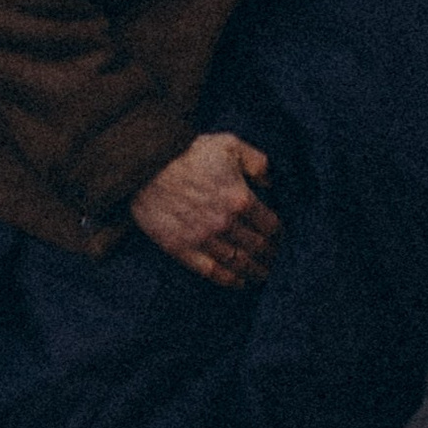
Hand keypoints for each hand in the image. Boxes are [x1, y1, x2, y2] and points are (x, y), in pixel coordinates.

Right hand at [130, 132, 278, 288]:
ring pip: (239, 263)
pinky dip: (230, 281)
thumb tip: (271, 183)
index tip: (281, 238)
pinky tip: (240, 282)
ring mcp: (204, 239)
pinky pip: (212, 272)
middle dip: (271, 256)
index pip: (271, 226)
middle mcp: (226, 224)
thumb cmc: (189, 152)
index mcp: (240, 199)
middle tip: (276, 260)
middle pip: (258, 248)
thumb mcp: (230, 145)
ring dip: (256, 271)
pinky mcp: (183, 249)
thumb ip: (257, 162)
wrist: (146, 165)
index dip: (280, 235)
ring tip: (264, 274)